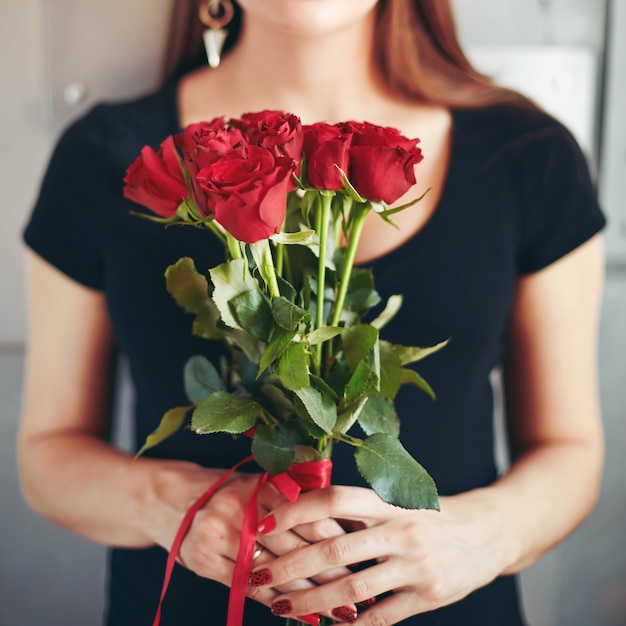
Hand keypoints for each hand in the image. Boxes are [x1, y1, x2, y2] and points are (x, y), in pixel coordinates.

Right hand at [142, 461, 350, 616]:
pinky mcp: (205, 562)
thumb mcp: (258, 485)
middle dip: (331, 570)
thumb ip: (293, 496)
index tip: (363, 552)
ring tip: (341, 612)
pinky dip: (279, 603)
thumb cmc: (227, 493)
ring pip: (275, 571)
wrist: (172, 500)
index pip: (307, 513)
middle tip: (360, 589)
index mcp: (259, 485)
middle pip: (295, 545)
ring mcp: (219, 535)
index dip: (337, 535)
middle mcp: (239, 508)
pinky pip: (249, 588)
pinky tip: (304, 615)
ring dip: (311, 595)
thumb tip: (344, 521)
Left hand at [249, 486, 512, 623]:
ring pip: (352, 590)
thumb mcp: (397, 502)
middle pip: (335, 549)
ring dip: (311, 601)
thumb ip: (359, 511)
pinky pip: (381, 617)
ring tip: (281, 606)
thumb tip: (303, 514)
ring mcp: (415, 565)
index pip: (334, 500)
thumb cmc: (430, 514)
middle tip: (258, 574)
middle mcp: (401, 530)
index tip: (264, 523)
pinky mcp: (429, 596)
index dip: (296, 511)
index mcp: (389, 502)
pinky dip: (352, 625)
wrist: (487, 533)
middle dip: (291, 565)